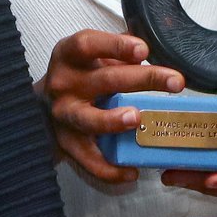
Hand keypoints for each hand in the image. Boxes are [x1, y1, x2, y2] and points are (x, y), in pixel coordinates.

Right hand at [40, 30, 185, 183]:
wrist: (41, 108)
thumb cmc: (79, 77)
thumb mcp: (92, 57)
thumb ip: (118, 52)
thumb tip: (152, 51)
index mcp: (69, 57)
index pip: (87, 45)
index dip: (115, 46)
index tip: (143, 50)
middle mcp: (63, 85)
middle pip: (102, 80)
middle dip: (141, 80)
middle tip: (175, 82)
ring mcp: (63, 116)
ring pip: (87, 119)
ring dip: (111, 120)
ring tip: (136, 119)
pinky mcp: (66, 144)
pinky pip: (87, 159)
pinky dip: (109, 168)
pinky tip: (131, 172)